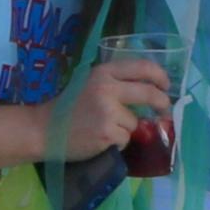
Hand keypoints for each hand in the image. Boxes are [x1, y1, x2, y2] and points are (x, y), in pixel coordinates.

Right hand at [55, 55, 175, 160]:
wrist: (43, 130)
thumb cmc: (68, 108)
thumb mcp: (90, 84)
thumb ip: (115, 84)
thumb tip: (150, 91)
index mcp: (103, 72)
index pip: (142, 66)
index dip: (159, 76)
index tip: (166, 86)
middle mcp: (107, 88)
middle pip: (148, 93)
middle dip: (162, 103)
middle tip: (164, 110)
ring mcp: (107, 111)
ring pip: (136, 122)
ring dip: (127, 129)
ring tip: (105, 129)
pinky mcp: (108, 132)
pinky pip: (126, 138)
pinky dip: (118, 142)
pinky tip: (100, 140)